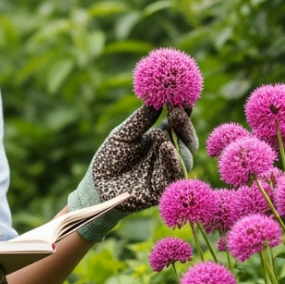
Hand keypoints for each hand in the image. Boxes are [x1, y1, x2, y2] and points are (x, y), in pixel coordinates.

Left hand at [67, 104, 197, 241]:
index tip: (181, 95)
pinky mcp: (162, 188)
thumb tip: (157, 99)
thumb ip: (142, 120)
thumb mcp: (124, 134)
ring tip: (172, 123)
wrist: (97, 185)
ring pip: (185, 157)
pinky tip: (167, 148)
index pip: (178, 124)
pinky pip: (173, 176)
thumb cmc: (110, 157)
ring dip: (181, 140)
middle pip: (187, 140)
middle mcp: (168, 155)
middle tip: (177, 109)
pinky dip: (173, 162)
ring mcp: (167, 171)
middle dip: (184, 124)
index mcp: (161, 139)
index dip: (183, 111)